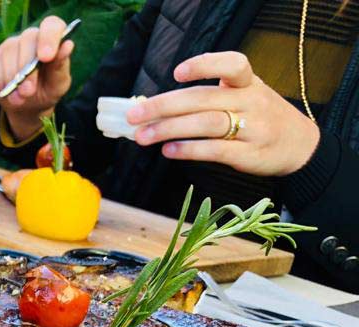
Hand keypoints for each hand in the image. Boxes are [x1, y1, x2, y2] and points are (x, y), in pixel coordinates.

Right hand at [0, 16, 75, 141]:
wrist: (27, 107)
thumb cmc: (47, 91)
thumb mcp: (58, 84)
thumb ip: (61, 66)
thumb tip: (68, 45)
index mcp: (51, 39)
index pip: (51, 25)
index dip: (48, 37)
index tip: (46, 57)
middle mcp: (30, 38)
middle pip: (27, 40)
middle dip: (27, 70)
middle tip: (28, 92)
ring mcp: (10, 45)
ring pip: (9, 54)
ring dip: (13, 81)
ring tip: (19, 99)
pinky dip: (1, 82)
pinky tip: (8, 92)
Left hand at [127, 51, 319, 176]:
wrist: (300, 146)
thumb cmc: (261, 118)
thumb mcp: (245, 96)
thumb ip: (209, 98)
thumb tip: (157, 107)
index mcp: (248, 83)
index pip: (232, 65)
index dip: (205, 65)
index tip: (177, 73)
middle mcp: (252, 101)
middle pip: (203, 99)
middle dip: (164, 106)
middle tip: (134, 115)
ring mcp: (253, 127)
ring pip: (205, 124)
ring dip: (169, 130)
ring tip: (142, 137)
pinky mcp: (249, 153)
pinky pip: (214, 150)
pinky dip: (188, 150)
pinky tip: (168, 150)